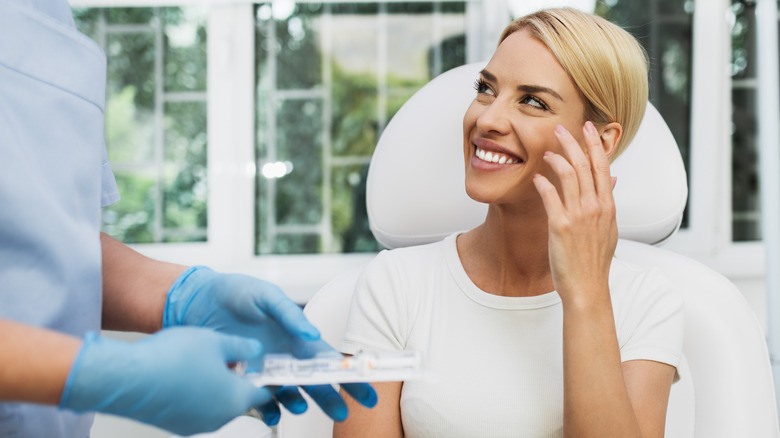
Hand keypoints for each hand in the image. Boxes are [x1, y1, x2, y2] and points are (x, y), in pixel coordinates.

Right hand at [60, 327, 271, 435]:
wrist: (127, 378)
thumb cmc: (171, 359)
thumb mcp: (217, 341)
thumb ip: (243, 347)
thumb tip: (255, 350)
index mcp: (236, 398)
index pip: (266, 393)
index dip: (271, 379)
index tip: (272, 369)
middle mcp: (219, 418)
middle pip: (240, 399)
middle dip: (240, 379)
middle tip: (234, 358)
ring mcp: (195, 424)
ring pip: (217, 404)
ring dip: (217, 386)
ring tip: (205, 361)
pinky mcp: (175, 425)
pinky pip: (195, 409)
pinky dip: (197, 394)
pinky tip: (184, 374)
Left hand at [163, 267, 376, 422]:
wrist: (198, 301)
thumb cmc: (236, 292)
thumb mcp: (265, 296)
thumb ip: (289, 315)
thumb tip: (312, 333)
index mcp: (297, 337)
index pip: (329, 360)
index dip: (349, 377)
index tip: (365, 392)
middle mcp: (285, 356)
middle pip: (315, 383)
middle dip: (331, 399)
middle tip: (342, 414)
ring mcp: (266, 370)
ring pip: (290, 395)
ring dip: (297, 404)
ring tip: (299, 407)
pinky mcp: (244, 379)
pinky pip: (260, 401)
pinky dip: (267, 410)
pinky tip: (271, 415)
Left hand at [532, 122, 617, 304]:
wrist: (588, 288)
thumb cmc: (594, 262)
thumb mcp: (609, 230)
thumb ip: (608, 202)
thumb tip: (612, 180)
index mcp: (608, 207)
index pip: (603, 167)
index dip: (595, 144)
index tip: (588, 127)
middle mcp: (596, 208)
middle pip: (585, 165)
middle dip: (573, 142)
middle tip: (561, 128)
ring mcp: (579, 216)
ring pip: (569, 175)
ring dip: (557, 159)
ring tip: (547, 152)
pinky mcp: (561, 226)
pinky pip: (551, 196)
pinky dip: (543, 183)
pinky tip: (537, 177)